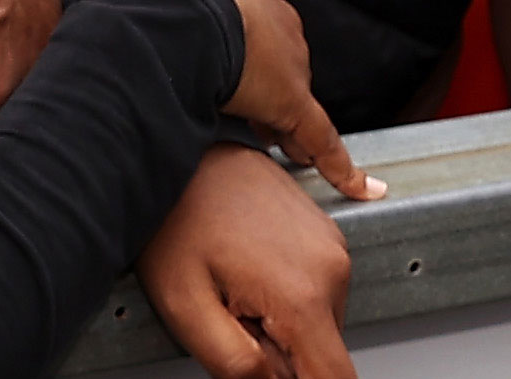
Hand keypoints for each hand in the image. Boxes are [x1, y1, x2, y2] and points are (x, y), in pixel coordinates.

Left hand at [142, 147, 359, 378]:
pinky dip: (286, 294)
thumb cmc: (175, 220)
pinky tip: (248, 268)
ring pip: (318, 319)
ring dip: (282, 322)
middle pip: (322, 350)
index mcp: (302, 293)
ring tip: (235, 287)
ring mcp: (331, 244)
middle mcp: (330, 266)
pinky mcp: (325, 231)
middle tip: (231, 319)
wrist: (183, 154)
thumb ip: (234, 363)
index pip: (335, 378)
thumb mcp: (187, 308)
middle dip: (282, 353)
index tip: (275, 375)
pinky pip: (316, 286)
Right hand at [173, 0, 383, 201]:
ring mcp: (288, 68)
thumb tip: (125, 33)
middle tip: (250, 122)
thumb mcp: (165, 4)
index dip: (253, 70)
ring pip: (292, 106)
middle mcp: (279, 30)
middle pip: (279, 75)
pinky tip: (363, 189)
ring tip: (282, 153)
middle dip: (266, 99)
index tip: (242, 84)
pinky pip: (322, 141)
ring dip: (282, 127)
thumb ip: (161, 24)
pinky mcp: (293, 104)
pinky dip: (341, 168)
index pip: (261, 44)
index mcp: (253, 3)